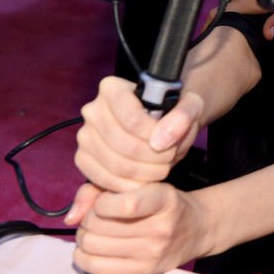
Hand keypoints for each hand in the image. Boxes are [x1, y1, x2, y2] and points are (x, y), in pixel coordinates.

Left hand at [72, 183, 209, 273]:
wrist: (196, 228)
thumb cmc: (162, 203)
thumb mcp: (143, 185)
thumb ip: (102, 190)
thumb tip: (71, 217)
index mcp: (164, 199)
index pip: (126, 204)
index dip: (102, 202)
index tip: (105, 200)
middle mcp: (161, 228)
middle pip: (99, 226)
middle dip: (88, 219)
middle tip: (96, 217)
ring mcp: (152, 253)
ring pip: (93, 246)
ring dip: (85, 237)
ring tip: (96, 232)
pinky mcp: (143, 272)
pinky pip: (97, 268)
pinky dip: (85, 257)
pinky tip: (94, 248)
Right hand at [73, 77, 203, 195]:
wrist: (163, 124)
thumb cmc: (175, 112)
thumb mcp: (190, 105)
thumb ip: (183, 116)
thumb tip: (160, 141)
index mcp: (113, 88)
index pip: (131, 120)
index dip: (154, 137)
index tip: (170, 143)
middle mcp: (93, 110)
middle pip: (123, 144)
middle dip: (153, 158)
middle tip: (170, 158)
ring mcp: (85, 135)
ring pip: (114, 164)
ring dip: (144, 173)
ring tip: (161, 168)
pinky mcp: (83, 158)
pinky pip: (101, 179)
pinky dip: (127, 185)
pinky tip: (144, 180)